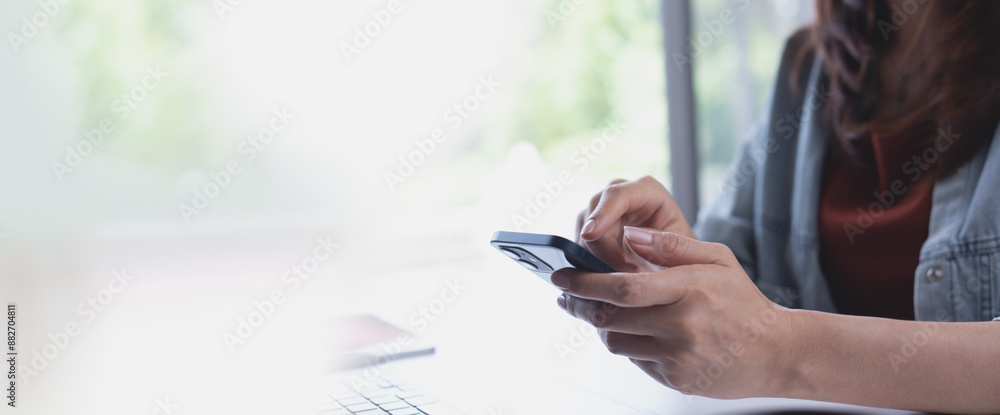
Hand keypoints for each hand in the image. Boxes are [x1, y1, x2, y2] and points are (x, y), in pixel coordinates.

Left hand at [552, 227, 794, 397]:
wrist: (776, 353)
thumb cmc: (743, 302)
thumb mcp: (717, 259)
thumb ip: (672, 244)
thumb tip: (628, 233)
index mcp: (690, 289)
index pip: (623, 287)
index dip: (585, 282)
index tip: (562, 275)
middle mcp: (682, 325)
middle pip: (611, 317)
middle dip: (579, 304)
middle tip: (565, 296)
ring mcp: (678, 356)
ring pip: (616, 341)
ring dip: (603, 326)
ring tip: (605, 312)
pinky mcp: (676, 379)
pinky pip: (635, 361)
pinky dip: (629, 345)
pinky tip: (640, 333)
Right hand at [576, 176, 694, 272]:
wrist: (674, 259)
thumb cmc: (681, 251)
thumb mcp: (680, 247)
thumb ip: (658, 240)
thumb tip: (627, 237)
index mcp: (647, 190)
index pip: (617, 195)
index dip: (602, 213)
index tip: (591, 234)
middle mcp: (620, 193)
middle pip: (594, 216)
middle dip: (603, 249)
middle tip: (624, 272)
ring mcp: (602, 208)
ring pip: (584, 232)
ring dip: (597, 258)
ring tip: (624, 272)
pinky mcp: (590, 226)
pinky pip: (580, 244)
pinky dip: (590, 261)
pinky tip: (610, 272)